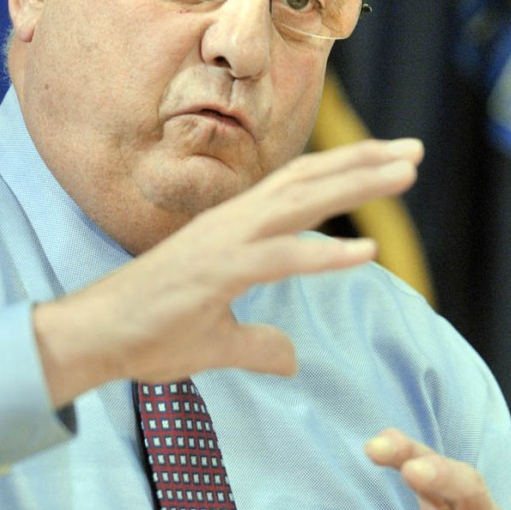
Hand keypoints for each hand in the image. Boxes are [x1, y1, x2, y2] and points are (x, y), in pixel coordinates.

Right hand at [33, 138, 422, 406]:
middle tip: (416, 151)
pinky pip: (279, 260)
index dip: (345, 171)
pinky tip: (366, 251)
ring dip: (357, 186)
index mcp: (235, 228)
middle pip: (310, 181)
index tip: (389, 162)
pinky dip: (324, 255)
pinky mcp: (218, 271)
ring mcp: (225, 243)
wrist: (95, 338)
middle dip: (366, 162)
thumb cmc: (150, 332)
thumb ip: (259, 344)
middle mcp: (234, 223)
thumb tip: (291, 358)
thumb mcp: (220, 342)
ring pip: (300, 203)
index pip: (298, 188)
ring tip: (405, 173)